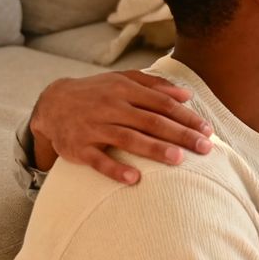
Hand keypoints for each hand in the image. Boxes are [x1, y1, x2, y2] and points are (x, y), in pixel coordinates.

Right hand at [29, 70, 212, 183]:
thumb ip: (155, 86)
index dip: (186, 117)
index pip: (162, 104)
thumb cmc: (97, 93)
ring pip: (128, 139)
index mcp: (125, 90)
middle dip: (180, 134)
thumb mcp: (123, 80)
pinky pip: (98, 160)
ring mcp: (94, 128)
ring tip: (178, 159)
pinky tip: (134, 179)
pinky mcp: (79, 148)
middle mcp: (112, 107)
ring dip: (154, 149)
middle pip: (151, 121)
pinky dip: (115, 169)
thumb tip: (186, 95)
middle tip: (204, 148)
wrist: (52, 103)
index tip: (207, 130)